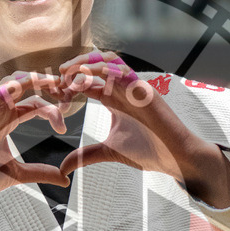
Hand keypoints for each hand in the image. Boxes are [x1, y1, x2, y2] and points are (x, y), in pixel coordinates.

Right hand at [0, 72, 71, 223]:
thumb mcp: (17, 173)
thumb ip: (41, 172)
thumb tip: (65, 178)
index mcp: (8, 121)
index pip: (35, 104)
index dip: (53, 109)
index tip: (63, 126)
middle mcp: (0, 112)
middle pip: (26, 86)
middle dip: (47, 85)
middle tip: (66, 91)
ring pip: (10, 82)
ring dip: (32, 79)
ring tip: (51, 82)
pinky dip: (8, 88)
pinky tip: (24, 87)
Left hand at [57, 51, 229, 208]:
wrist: (174, 158)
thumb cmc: (148, 151)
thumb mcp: (108, 152)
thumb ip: (85, 156)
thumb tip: (62, 169)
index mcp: (113, 99)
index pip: (87, 82)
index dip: (68, 85)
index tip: (56, 96)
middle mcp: (122, 89)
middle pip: (95, 65)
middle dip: (74, 68)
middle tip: (58, 79)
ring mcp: (133, 87)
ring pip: (108, 61)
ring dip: (87, 63)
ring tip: (70, 73)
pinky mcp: (144, 90)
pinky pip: (123, 71)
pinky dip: (104, 70)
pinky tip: (88, 78)